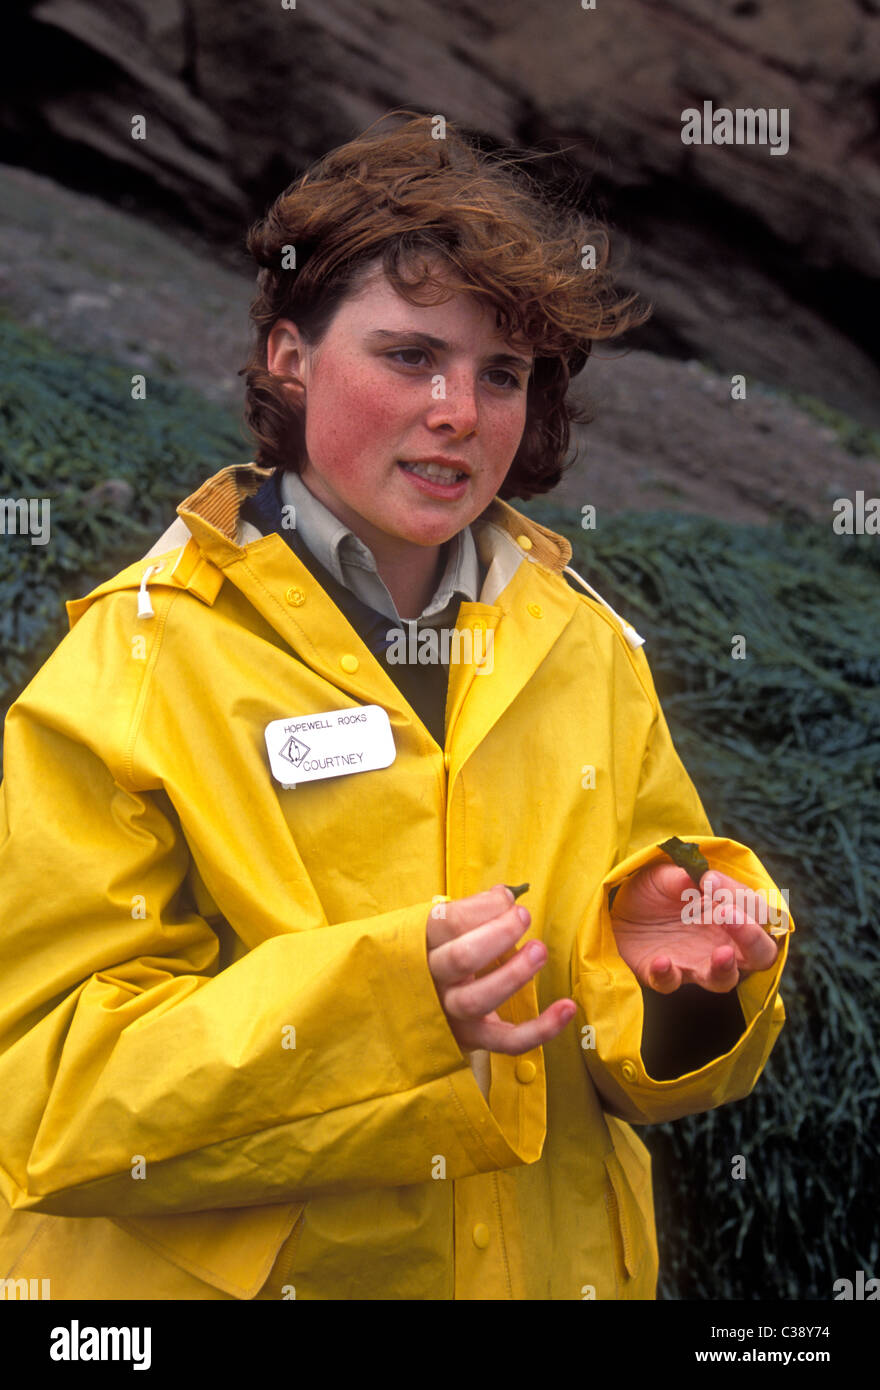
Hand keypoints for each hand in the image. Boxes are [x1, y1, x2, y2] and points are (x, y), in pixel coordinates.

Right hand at [426, 884, 575, 1054]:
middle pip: (462, 958)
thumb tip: (503, 895)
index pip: (447, 923)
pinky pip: (507, 1041)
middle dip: (500, 934)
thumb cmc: (438, 952)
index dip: (484, 907)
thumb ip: (471, 910)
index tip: (507, 900)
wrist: (416, 1002)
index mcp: (422, 945)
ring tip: (539, 950)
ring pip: (478, 1000)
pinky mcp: (473, 1038)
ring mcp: (451, 1012)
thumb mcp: (443, 928)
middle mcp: (432, 980)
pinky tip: (567, 1007)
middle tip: (524, 917)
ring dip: (515, 974)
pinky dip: (541, 1028)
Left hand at [610, 864, 778, 993]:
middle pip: (761, 954)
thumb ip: (683, 876)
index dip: (741, 896)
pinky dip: (668, 975)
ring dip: (725, 968)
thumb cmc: (653, 890)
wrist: (615, 907)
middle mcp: (720, 943)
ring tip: (720, 953)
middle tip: (727, 913)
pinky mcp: (664, 976)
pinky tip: (661, 961)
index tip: (709, 880)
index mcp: (729, 913)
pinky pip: (671, 983)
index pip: (757, 910)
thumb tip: (702, 878)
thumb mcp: (665, 874)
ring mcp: (694, 963)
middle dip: (752, 937)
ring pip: (725, 980)